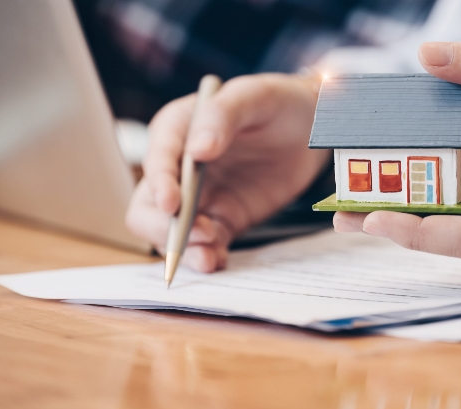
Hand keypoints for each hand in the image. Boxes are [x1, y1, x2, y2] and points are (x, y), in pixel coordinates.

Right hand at [127, 74, 328, 270]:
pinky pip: (206, 243)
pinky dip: (207, 255)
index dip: (159, 184)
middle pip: (149, 206)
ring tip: (208, 258)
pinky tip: (218, 260)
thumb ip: (222, 116)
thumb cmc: (277, 102)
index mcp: (177, 130)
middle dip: (164, 227)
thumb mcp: (252, 96)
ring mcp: (201, 197)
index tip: (173, 204)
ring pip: (173, 232)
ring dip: (185, 249)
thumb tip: (197, 151)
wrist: (310, 127)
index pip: (157, 160)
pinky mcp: (224, 217)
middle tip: (197, 236)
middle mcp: (180, 168)